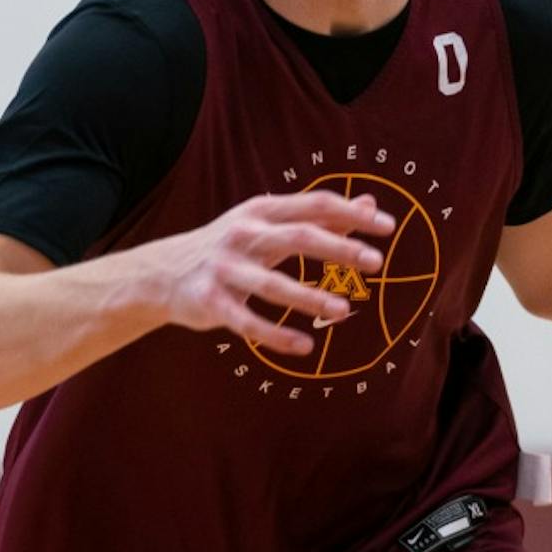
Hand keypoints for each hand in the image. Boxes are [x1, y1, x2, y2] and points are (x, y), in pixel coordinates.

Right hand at [135, 190, 393, 355]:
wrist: (161, 273)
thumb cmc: (229, 246)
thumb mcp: (267, 224)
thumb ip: (317, 216)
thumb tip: (370, 204)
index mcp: (261, 211)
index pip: (314, 205)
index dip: (352, 215)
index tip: (389, 227)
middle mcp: (243, 235)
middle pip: (298, 237)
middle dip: (339, 249)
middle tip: (377, 262)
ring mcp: (226, 270)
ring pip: (273, 284)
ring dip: (310, 298)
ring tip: (344, 311)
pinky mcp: (212, 303)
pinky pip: (247, 323)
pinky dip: (276, 336)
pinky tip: (305, 347)